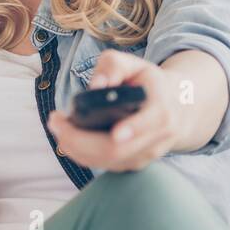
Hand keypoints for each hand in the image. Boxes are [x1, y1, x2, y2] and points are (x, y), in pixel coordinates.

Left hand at [46, 48, 184, 171]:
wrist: (174, 108)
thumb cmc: (147, 83)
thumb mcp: (135, 64)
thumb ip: (114, 66)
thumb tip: (96, 85)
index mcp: (162, 110)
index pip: (150, 123)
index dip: (133, 130)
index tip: (116, 133)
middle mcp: (157, 138)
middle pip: (117, 150)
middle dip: (80, 138)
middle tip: (56, 121)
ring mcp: (145, 156)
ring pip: (107, 161)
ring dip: (76, 147)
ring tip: (58, 126)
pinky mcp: (132, 165)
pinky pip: (103, 165)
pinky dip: (81, 153)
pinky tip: (67, 138)